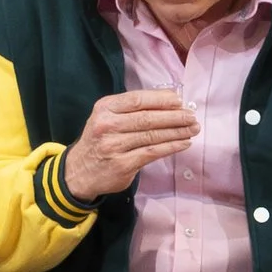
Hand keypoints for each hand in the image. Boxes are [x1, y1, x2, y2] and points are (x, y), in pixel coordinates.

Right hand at [60, 89, 200, 200]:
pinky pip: (152, 152)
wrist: (78, 171)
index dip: (161, 100)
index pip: (137, 100)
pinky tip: (183, 143)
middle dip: (174, 117)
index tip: (180, 102)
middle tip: (192, 117)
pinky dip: (171, 147)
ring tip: (193, 129)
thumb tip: (170, 99)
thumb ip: (131, 109)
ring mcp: (113, 145)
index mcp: (104, 108)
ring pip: (152, 135)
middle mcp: (107, 125)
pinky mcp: (122, 164)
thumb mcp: (107, 118)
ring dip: (177, 132)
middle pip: (147, 118)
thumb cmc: (99, 140)